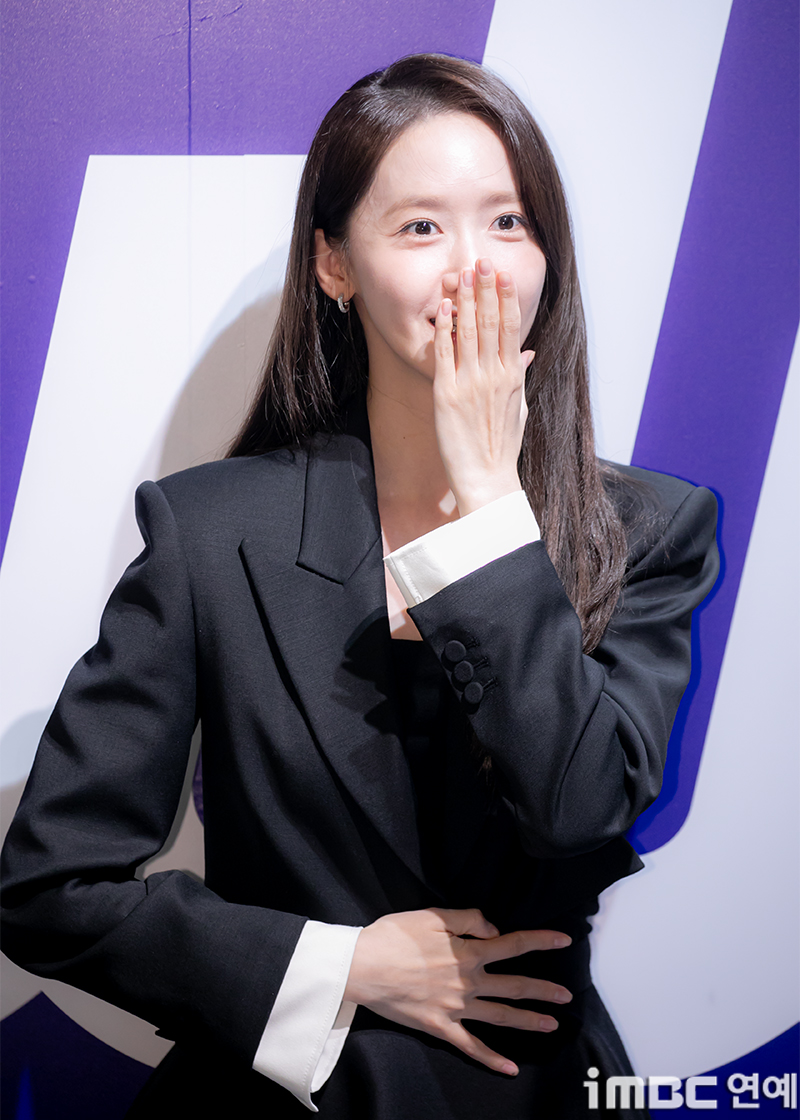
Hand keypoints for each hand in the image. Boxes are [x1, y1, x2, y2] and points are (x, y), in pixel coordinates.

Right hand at [343, 907, 571, 1075]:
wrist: (364, 967)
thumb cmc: (394, 936)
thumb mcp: (432, 915)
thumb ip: (467, 919)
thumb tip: (494, 929)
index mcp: (468, 952)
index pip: (513, 945)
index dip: (540, 941)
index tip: (564, 941)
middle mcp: (468, 982)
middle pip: (514, 985)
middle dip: (543, 990)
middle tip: (567, 994)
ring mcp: (456, 1008)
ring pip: (500, 1016)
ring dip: (528, 1020)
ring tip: (552, 1024)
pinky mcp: (441, 1028)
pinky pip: (471, 1047)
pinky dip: (492, 1059)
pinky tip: (511, 1069)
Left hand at [432, 259, 534, 516]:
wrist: (487, 477)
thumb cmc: (502, 447)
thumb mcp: (519, 407)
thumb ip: (519, 376)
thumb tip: (527, 352)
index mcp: (512, 376)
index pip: (512, 328)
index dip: (507, 298)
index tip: (503, 274)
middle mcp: (494, 375)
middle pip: (492, 322)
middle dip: (487, 289)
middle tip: (482, 261)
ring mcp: (470, 383)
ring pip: (470, 332)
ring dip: (467, 300)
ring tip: (463, 273)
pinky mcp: (447, 394)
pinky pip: (446, 354)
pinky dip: (447, 329)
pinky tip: (447, 308)